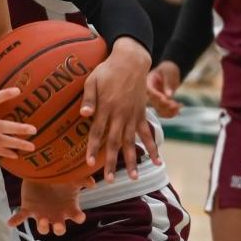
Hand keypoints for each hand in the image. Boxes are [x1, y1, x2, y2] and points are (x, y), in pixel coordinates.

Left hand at [10, 179, 85, 234]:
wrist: (42, 172)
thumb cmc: (60, 179)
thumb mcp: (73, 178)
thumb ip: (84, 179)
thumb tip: (93, 183)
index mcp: (69, 209)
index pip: (77, 217)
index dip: (78, 218)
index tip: (79, 215)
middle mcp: (56, 216)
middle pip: (59, 229)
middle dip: (58, 229)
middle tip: (57, 224)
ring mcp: (42, 214)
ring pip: (42, 228)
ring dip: (42, 226)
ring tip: (41, 219)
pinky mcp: (28, 209)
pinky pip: (21, 217)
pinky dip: (15, 220)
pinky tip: (10, 223)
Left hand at [82, 39, 157, 181]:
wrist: (131, 60)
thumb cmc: (107, 70)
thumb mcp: (93, 80)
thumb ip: (88, 98)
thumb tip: (83, 115)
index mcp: (106, 107)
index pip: (97, 132)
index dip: (92, 148)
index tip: (88, 163)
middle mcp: (121, 114)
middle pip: (115, 142)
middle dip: (112, 162)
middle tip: (110, 180)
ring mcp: (133, 116)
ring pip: (132, 142)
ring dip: (133, 160)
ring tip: (134, 177)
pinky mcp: (142, 114)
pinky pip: (148, 133)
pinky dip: (152, 147)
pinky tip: (157, 161)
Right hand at [146, 61, 182, 118]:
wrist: (170, 72)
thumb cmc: (168, 69)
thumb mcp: (168, 72)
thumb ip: (168, 82)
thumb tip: (168, 95)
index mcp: (148, 82)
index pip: (149, 91)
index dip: (155, 95)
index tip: (164, 98)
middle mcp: (149, 93)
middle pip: (154, 102)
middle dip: (164, 105)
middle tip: (175, 104)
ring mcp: (155, 100)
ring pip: (159, 110)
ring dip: (169, 111)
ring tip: (179, 107)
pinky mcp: (161, 104)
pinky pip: (164, 112)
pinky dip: (171, 114)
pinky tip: (178, 112)